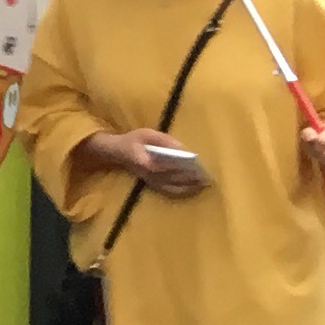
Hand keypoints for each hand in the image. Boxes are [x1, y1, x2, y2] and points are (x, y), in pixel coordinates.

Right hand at [84, 127, 207, 195]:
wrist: (116, 153)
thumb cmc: (133, 141)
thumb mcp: (146, 134)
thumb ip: (164, 140)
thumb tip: (183, 149)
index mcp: (146, 162)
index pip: (168, 166)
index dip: (183, 168)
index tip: (198, 166)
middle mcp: (149, 175)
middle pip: (174, 178)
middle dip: (191, 178)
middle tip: (207, 176)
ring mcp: (151, 182)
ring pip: (173, 187)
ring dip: (190, 186)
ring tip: (204, 183)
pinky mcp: (153, 185)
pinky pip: (170, 191)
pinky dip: (183, 191)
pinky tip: (193, 189)